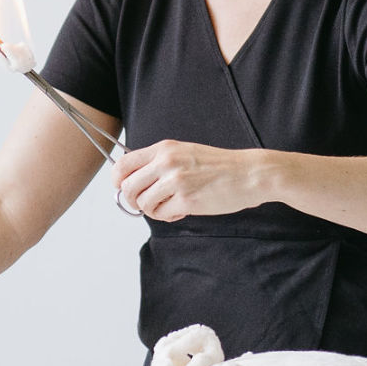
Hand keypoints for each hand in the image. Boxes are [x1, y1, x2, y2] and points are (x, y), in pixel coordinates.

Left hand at [112, 140, 265, 221]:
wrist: (249, 174)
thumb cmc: (219, 166)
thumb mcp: (184, 153)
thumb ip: (159, 163)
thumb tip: (133, 181)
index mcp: (164, 149)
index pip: (123, 164)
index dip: (117, 181)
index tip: (123, 189)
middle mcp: (166, 162)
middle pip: (127, 188)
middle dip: (133, 201)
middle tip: (148, 204)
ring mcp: (176, 181)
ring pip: (143, 204)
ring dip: (153, 210)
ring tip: (170, 206)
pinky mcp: (186, 200)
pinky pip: (162, 215)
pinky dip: (169, 216)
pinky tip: (183, 210)